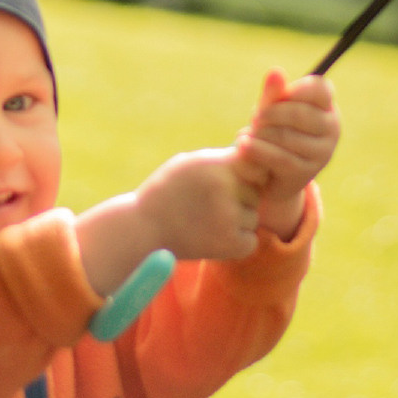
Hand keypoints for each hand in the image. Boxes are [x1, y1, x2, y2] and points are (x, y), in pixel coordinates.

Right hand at [77, 148, 261, 293]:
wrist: (141, 230)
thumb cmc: (165, 192)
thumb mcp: (189, 164)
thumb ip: (221, 159)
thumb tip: (254, 153)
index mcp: (215, 165)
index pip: (255, 164)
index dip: (244, 175)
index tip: (226, 184)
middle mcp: (225, 189)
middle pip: (256, 192)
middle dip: (241, 199)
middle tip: (211, 207)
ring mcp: (229, 218)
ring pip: (253, 217)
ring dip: (238, 221)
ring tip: (207, 222)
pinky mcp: (230, 244)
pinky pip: (250, 240)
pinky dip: (236, 243)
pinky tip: (213, 238)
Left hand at [233, 68, 338, 238]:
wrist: (270, 175)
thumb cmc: (274, 132)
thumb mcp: (272, 110)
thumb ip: (274, 92)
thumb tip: (275, 71)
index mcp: (326, 107)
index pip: (320, 89)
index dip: (295, 90)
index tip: (276, 97)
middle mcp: (332, 129)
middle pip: (300, 113)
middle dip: (270, 114)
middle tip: (254, 118)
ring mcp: (322, 152)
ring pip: (287, 136)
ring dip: (261, 133)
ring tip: (247, 134)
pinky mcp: (307, 172)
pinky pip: (280, 157)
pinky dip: (258, 149)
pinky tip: (242, 144)